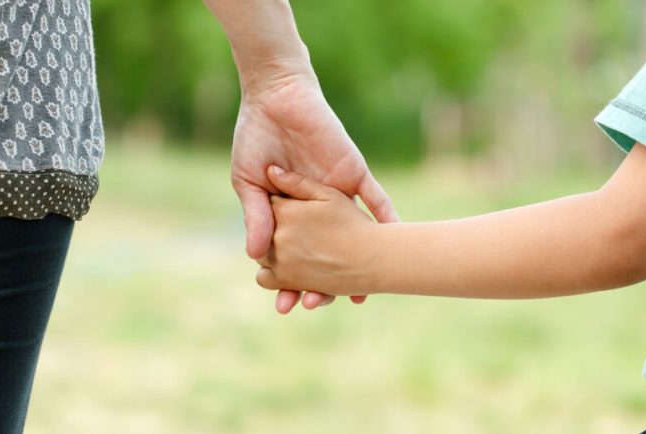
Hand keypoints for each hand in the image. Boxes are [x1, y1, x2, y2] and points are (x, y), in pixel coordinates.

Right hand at [230, 71, 397, 312]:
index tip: (286, 306)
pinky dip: (387, 220)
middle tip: (316, 304)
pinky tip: (395, 245)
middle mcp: (319, 211)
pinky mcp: (354, 175)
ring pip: (355, 236)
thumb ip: (255, 217)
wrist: (276, 99)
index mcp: (292, 214)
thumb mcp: (250, 183)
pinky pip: (376, 200)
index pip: (295, 256)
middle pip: (327, 255)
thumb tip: (253, 256)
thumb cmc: (255, 140)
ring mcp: (339, 195)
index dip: (291, 281)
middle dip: (322, 283)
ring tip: (357, 296)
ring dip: (359, 264)